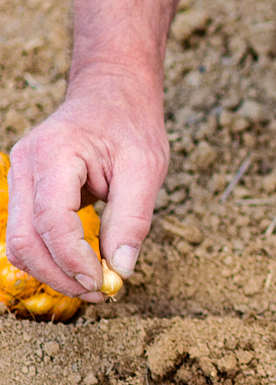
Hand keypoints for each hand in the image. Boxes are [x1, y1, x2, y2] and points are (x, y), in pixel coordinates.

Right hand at [6, 70, 166, 301]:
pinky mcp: (25, 188)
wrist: (112, 91)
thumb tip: (122, 269)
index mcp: (53, 154)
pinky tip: (81, 266)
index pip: (52, 220)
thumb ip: (132, 219)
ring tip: (94, 283)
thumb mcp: (147, 168)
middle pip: (26, 239)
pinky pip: (27, 232)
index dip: (74, 259)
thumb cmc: (131, 123)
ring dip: (54, 270)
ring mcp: (19, 176)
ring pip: (20, 241)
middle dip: (61, 274)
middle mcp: (24, 165)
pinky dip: (50, 255)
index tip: (105, 283)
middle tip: (101, 293)